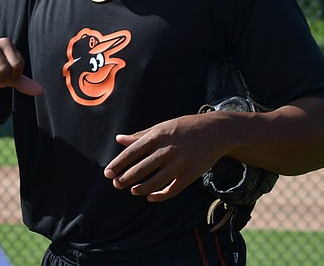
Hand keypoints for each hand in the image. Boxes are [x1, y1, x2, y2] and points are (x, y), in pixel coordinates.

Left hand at [103, 114, 224, 201]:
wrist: (216, 131)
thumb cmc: (185, 127)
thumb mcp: (162, 126)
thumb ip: (140, 135)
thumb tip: (119, 139)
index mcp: (158, 136)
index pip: (132, 152)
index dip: (118, 164)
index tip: (107, 173)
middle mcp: (167, 150)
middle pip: (141, 169)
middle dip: (125, 179)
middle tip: (116, 184)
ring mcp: (179, 164)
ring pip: (154, 182)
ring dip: (140, 189)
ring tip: (132, 190)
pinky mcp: (190, 175)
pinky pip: (171, 190)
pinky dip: (159, 196)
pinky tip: (150, 197)